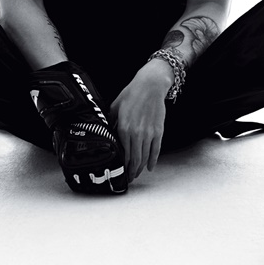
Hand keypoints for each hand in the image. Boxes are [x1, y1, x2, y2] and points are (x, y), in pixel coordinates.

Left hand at [109, 61, 170, 182]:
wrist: (150, 86)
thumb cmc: (131, 94)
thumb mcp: (115, 108)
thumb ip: (110, 123)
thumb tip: (105, 134)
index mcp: (123, 128)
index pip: (123, 154)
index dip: (122, 166)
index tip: (120, 173)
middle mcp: (136, 133)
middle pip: (134, 159)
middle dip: (131, 172)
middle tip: (128, 179)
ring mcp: (149, 133)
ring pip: (145, 157)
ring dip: (141, 168)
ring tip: (137, 174)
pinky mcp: (158, 131)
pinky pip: (156, 150)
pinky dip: (153, 160)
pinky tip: (150, 167)